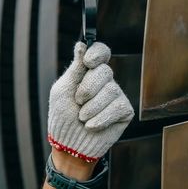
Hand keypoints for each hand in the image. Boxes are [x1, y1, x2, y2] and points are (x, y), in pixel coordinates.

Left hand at [47, 41, 133, 161]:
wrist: (69, 144)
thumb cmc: (63, 116)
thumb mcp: (63, 90)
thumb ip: (75, 68)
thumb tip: (81, 44)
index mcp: (89, 72)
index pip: (101, 52)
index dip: (98, 53)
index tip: (88, 62)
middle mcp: (105, 81)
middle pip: (105, 71)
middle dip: (87, 88)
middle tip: (78, 101)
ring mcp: (116, 95)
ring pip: (110, 90)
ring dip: (90, 108)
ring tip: (82, 118)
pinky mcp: (124, 111)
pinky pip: (117, 107)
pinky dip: (100, 119)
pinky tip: (91, 126)